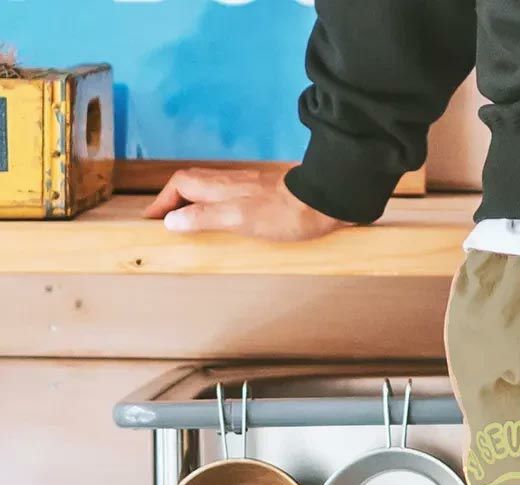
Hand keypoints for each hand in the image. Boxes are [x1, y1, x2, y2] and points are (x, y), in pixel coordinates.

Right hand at [145, 166, 342, 239]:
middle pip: (191, 184)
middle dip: (173, 199)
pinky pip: (228, 196)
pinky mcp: (264, 194)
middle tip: (164, 219)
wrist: (324, 200)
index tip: (150, 218)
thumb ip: (205, 218)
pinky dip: (215, 205)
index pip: (179, 186)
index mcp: (219, 188)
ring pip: (210, 189)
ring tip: (186, 219)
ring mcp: (247, 187)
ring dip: (193, 201)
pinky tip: (223, 218)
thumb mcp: (240, 218)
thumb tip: (172, 221)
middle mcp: (230, 183)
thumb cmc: (286, 212)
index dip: (163, 202)